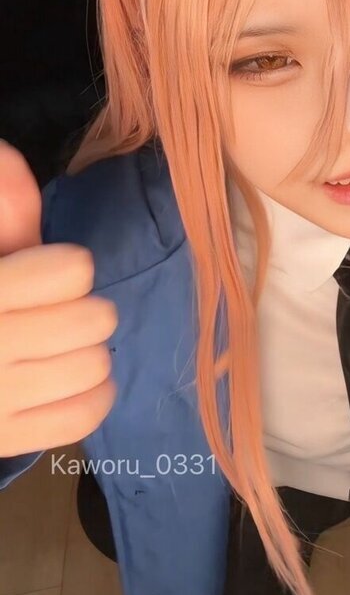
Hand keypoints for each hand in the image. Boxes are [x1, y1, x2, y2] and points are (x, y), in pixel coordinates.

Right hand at [0, 141, 117, 455]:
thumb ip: (4, 209)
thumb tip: (9, 153)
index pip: (71, 270)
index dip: (67, 266)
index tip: (48, 271)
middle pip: (93, 320)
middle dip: (84, 308)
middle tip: (59, 311)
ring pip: (95, 369)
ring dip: (90, 353)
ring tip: (63, 345)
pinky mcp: (4, 441)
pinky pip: (82, 420)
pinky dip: (93, 397)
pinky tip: (78, 379)